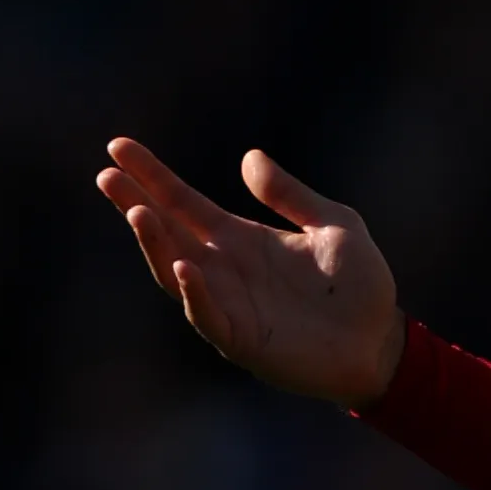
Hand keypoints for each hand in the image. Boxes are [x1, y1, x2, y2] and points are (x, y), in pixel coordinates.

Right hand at [93, 139, 405, 408]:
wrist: (384, 342)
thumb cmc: (360, 286)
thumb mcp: (334, 225)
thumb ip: (291, 195)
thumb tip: (249, 158)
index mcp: (239, 239)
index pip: (184, 202)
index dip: (152, 175)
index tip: (119, 146)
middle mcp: (224, 269)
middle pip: (167, 232)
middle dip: (135, 203)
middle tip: (107, 174)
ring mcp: (228, 304)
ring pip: (175, 272)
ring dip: (154, 244)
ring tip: (138, 211)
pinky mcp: (242, 339)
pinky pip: (207, 315)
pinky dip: (194, 293)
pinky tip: (184, 267)